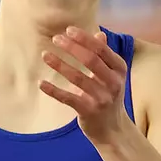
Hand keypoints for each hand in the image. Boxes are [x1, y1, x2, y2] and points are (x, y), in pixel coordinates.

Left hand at [41, 27, 130, 146]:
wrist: (113, 130)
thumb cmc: (109, 97)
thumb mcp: (112, 76)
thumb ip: (104, 56)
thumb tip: (99, 34)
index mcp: (119, 70)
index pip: (101, 49)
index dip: (84, 39)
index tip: (68, 30)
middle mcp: (113, 83)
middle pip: (91, 60)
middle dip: (72, 47)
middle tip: (56, 39)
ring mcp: (102, 98)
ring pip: (78, 78)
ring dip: (60, 65)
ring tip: (45, 55)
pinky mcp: (89, 111)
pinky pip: (68, 98)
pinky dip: (54, 90)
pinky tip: (41, 83)